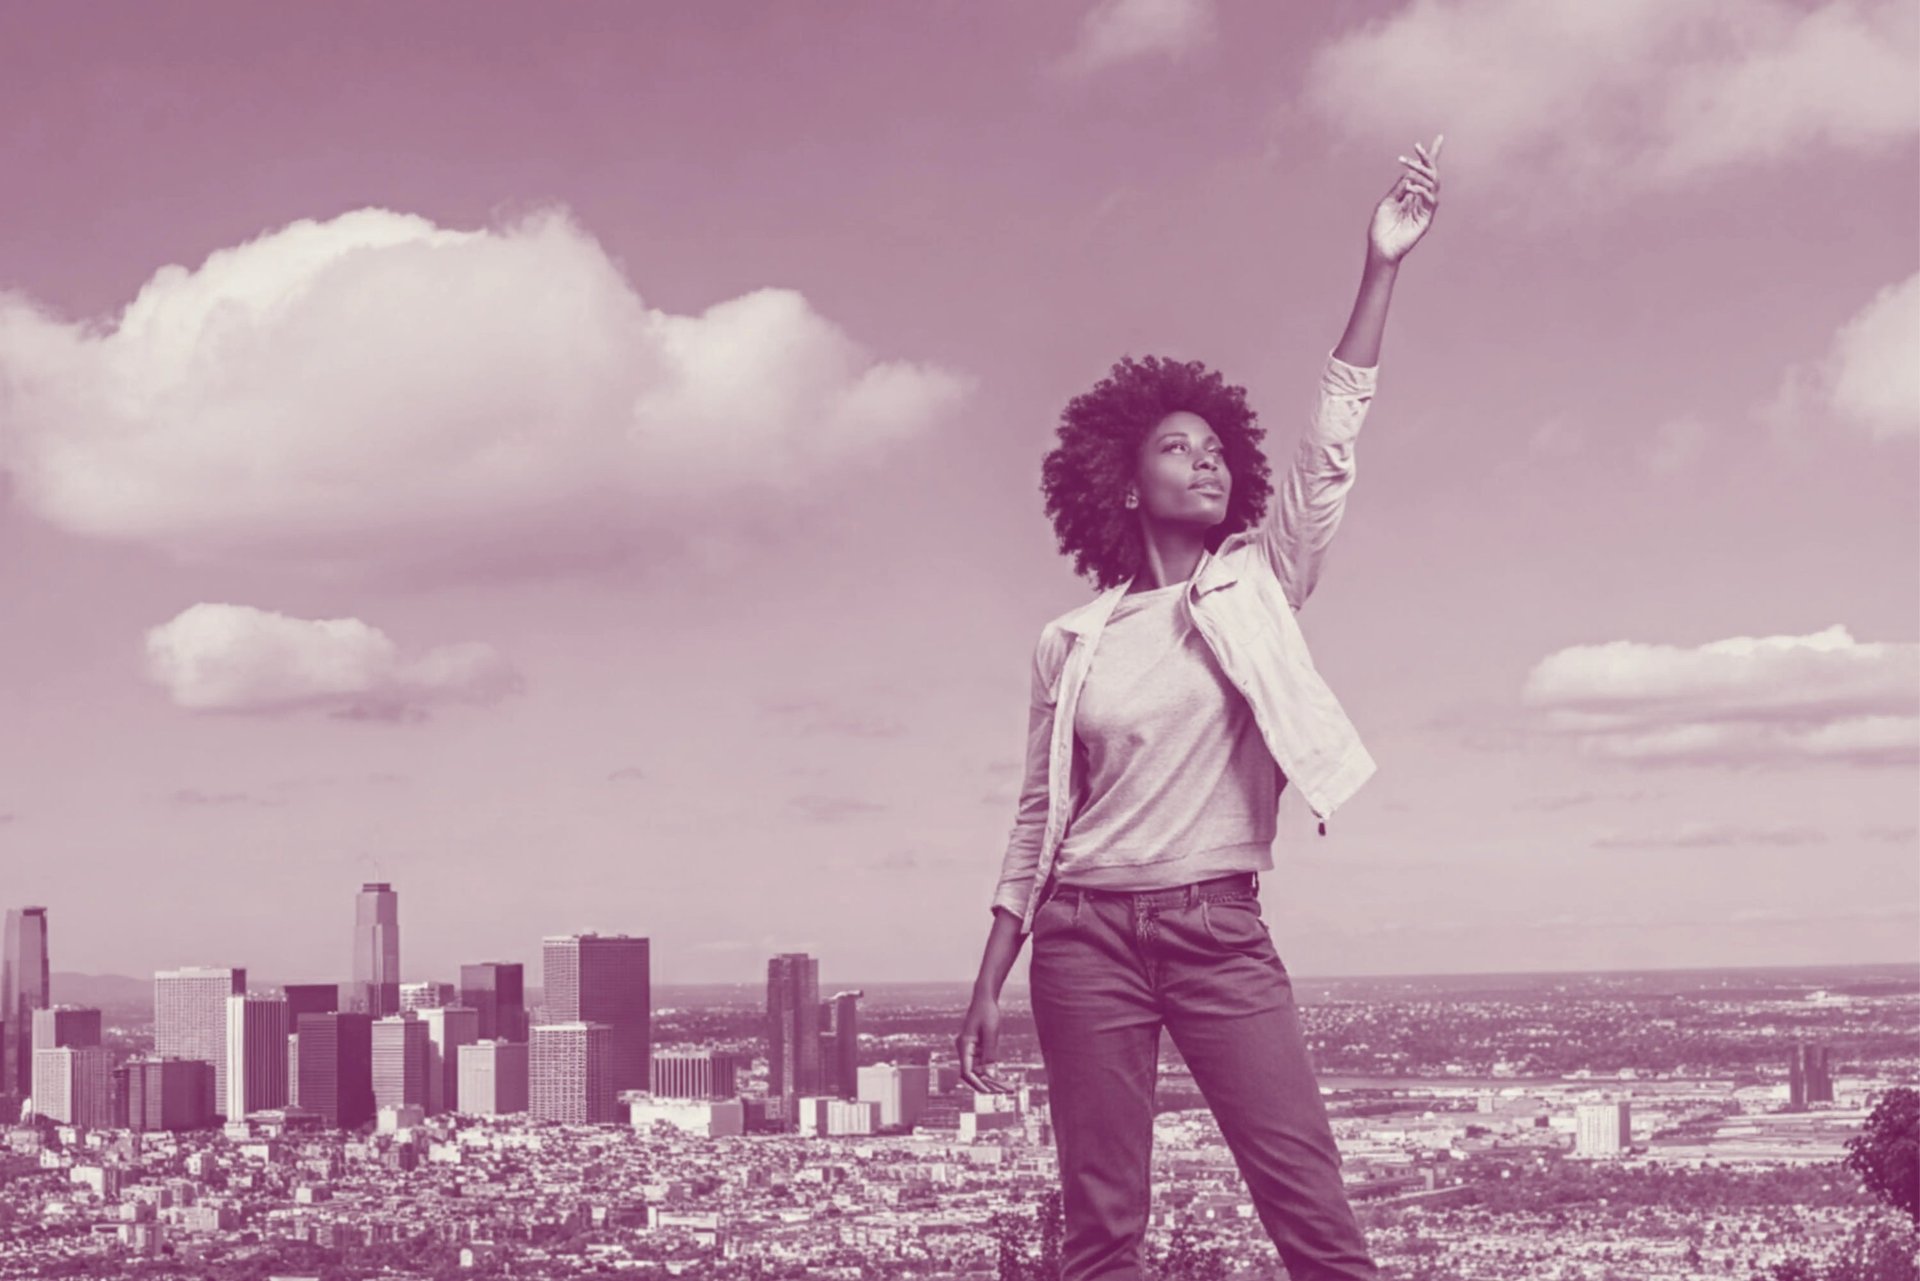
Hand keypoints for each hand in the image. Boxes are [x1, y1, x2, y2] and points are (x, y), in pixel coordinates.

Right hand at [956, 992, 1015, 1093]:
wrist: (985, 997)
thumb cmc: (987, 1011)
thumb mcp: (991, 1031)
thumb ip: (990, 1053)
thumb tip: (990, 1074)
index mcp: (964, 1045)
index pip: (967, 1072)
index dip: (977, 1084)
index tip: (989, 1092)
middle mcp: (965, 1049)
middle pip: (973, 1074)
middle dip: (986, 1085)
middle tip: (1002, 1092)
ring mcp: (971, 1049)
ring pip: (979, 1070)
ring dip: (991, 1080)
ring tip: (1007, 1088)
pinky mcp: (978, 1048)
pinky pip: (984, 1063)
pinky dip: (993, 1071)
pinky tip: (1004, 1079)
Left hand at [1369, 134, 1442, 264]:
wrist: (1380, 248)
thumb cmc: (1381, 227)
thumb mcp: (1388, 202)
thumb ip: (1400, 188)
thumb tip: (1410, 173)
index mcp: (1412, 193)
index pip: (1424, 172)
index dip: (1431, 156)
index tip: (1438, 138)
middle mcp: (1421, 199)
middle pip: (1431, 174)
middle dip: (1427, 159)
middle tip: (1417, 147)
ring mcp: (1425, 208)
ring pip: (1433, 184)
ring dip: (1422, 173)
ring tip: (1409, 169)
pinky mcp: (1426, 219)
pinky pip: (1430, 200)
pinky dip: (1422, 190)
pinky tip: (1410, 187)